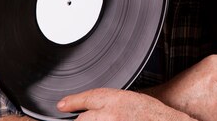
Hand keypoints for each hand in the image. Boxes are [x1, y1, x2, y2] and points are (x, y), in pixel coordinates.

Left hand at [57, 87, 195, 120]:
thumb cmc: (154, 115)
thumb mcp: (132, 101)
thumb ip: (111, 104)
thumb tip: (92, 109)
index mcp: (116, 99)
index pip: (88, 98)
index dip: (72, 102)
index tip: (62, 105)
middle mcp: (110, 115)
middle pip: (82, 120)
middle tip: (92, 119)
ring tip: (110, 120)